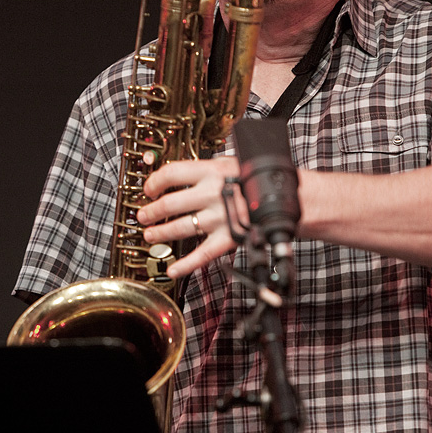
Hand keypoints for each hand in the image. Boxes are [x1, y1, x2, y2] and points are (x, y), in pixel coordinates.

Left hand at [136, 157, 248, 276]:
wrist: (288, 198)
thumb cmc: (257, 180)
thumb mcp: (232, 163)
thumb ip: (207, 169)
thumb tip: (180, 173)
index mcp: (212, 171)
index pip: (172, 174)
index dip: (154, 182)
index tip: (149, 189)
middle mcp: (213, 194)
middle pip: (170, 203)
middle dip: (151, 212)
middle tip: (143, 216)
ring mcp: (220, 218)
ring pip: (180, 228)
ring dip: (160, 233)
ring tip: (150, 235)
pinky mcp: (229, 239)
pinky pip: (202, 255)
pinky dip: (185, 265)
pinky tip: (172, 269)